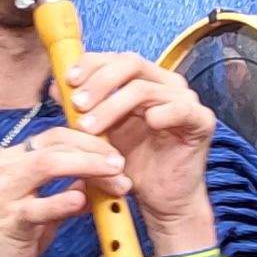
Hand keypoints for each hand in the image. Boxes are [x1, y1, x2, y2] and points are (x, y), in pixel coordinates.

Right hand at [0, 135, 125, 256]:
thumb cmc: (6, 243)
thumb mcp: (37, 212)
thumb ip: (63, 193)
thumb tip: (96, 182)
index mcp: (9, 161)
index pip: (53, 137)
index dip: (88, 141)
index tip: (113, 153)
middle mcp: (2, 170)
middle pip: (55, 145)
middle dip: (93, 151)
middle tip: (120, 164)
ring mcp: (3, 194)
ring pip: (48, 164)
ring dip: (88, 167)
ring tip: (115, 177)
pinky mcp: (9, 221)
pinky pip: (39, 206)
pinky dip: (63, 200)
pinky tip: (83, 200)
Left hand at [56, 51, 218, 241]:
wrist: (160, 199)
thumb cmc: (132, 163)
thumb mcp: (101, 132)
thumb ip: (83, 108)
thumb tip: (55, 87)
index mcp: (145, 79)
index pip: (116, 58)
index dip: (91, 65)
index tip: (68, 83)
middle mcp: (167, 83)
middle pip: (131, 63)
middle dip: (100, 83)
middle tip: (77, 106)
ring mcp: (187, 100)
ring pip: (145, 89)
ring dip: (113, 106)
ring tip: (91, 128)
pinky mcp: (202, 121)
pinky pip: (181, 109)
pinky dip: (162, 113)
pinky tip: (147, 123)